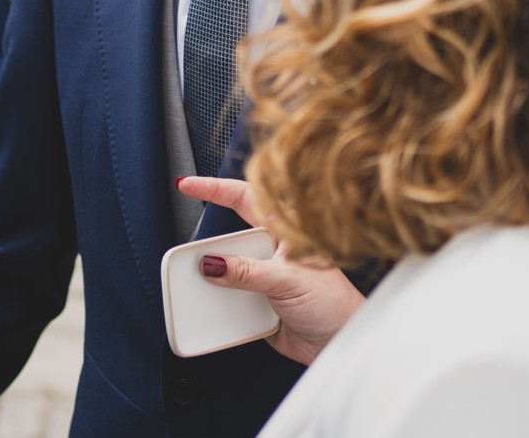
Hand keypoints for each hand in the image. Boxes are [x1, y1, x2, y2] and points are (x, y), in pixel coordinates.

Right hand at [175, 176, 365, 365]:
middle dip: (208, 249)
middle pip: (228, 240)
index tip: (187, 185)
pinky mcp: (257, 306)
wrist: (341, 343)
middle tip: (192, 260)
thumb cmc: (335, 303)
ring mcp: (263, 280)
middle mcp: (270, 253)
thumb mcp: (288, 280)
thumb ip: (247, 271)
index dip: (215, 189)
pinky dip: (218, 308)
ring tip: (201, 289)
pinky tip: (215, 313)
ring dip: (212, 282)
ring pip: (225, 273)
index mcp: (283, 232)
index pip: (244, 199)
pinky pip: (228, 302)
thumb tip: (212, 263)